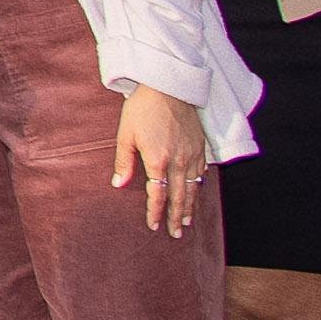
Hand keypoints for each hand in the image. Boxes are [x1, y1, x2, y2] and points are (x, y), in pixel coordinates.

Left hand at [108, 83, 212, 236]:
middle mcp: (178, 161)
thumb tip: (118, 185)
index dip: (155, 211)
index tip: (153, 225)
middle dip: (176, 217)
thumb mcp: (125, 134)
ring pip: (193, 187)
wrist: (168, 85)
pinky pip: (201, 173)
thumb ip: (123, 161)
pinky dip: (199, 187)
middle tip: (176, 234)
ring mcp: (192, 154)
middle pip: (178, 196)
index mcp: (158, 160)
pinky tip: (196, 193)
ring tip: (186, 221)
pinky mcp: (201, 146)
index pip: (158, 194)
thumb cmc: (142, 107)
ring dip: (189, 206)